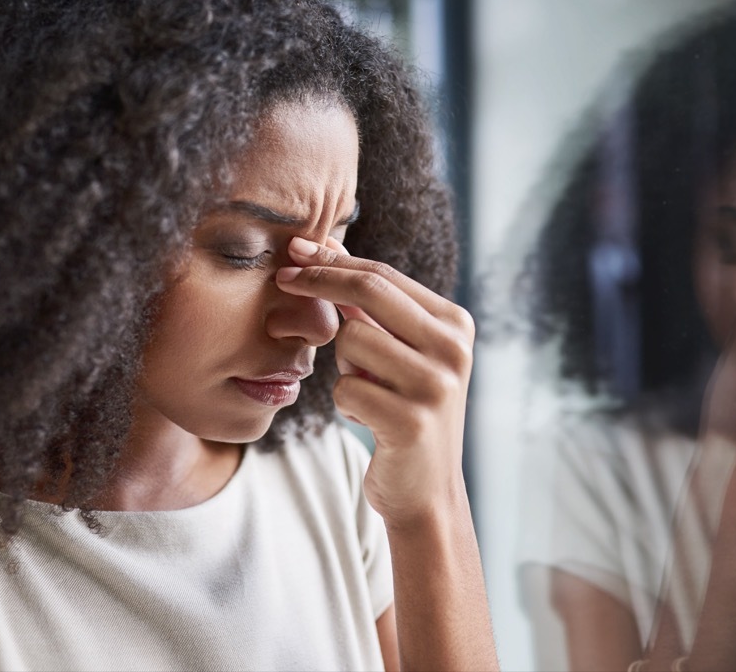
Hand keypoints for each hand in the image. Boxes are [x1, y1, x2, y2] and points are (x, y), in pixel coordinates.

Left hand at [275, 236, 474, 526]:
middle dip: (317, 281)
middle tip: (280, 280)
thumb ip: (368, 302)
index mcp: (455, 324)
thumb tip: (324, 245)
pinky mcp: (411, 421)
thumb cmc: (403, 410)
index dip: (333, 260)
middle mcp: (453, 349)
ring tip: (367, 390)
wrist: (426, 490)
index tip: (294, 250)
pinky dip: (346, 403)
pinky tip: (369, 420)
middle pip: (368, 291)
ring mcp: (436, 385)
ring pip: (351, 340)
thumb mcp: (397, 351)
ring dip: (344, 365)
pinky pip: (345, 389)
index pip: (383, 275)